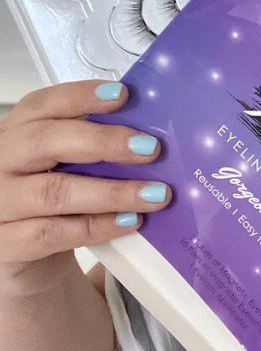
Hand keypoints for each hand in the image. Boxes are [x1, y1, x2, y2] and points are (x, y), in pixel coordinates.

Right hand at [0, 81, 169, 293]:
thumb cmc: (55, 199)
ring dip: (112, 192)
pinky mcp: (5, 245)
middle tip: (150, 149)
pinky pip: (53, 233)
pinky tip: (129, 222)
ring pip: (54, 192)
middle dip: (103, 142)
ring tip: (155, 195)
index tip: (122, 95)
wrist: (27, 255)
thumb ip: (95, 147)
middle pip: (45, 142)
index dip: (80, 97)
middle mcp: (0, 163)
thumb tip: (150, 137)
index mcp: (17, 133)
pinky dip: (97, 226)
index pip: (41, 105)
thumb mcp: (67, 165)